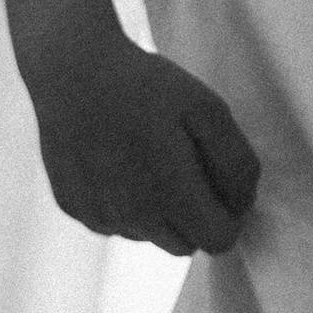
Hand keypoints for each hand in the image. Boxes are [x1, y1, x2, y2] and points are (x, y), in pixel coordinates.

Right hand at [25, 22, 258, 255]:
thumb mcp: (209, 110)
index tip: (220, 185)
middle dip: (194, 217)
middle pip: (185, 244)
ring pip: (147, 236)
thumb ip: (238, 163)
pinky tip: (116, 162)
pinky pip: (113, 222)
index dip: (230, 216)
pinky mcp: (73, 208)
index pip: (219, 240)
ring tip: (146, 159)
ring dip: (157, 213)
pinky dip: (123, 204)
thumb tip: (243, 205)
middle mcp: (132, 218)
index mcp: (170, 196)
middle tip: (185, 168)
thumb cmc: (145, 84)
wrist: (69, 68)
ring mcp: (98, 216)